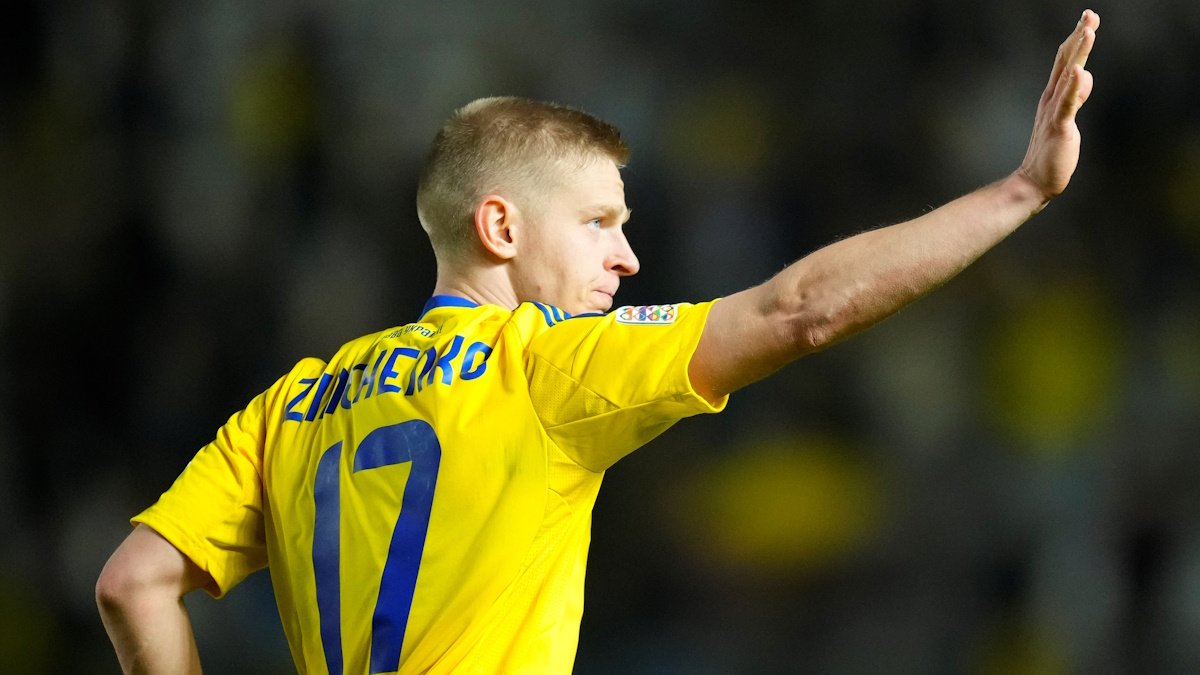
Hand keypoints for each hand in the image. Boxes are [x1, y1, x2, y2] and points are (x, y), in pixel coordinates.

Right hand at [1016, 9, 1099, 200]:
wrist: (1034, 181)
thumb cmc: (1050, 152)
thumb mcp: (1066, 118)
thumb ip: (1074, 96)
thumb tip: (1083, 76)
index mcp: (1053, 96)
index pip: (1066, 62)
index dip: (1077, 40)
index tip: (1087, 19)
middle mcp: (1051, 99)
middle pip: (1066, 61)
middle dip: (1079, 37)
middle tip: (1089, 15)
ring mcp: (1054, 111)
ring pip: (1068, 75)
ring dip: (1078, 52)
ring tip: (1088, 30)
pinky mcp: (1059, 126)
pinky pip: (1066, 103)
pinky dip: (1072, 86)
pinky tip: (1078, 72)